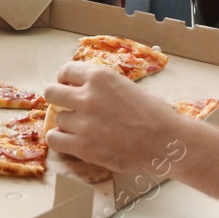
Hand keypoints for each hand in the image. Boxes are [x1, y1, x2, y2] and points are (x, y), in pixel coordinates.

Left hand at [44, 62, 187, 175]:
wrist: (167, 142)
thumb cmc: (154, 114)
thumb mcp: (126, 86)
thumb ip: (102, 87)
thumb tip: (82, 90)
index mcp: (100, 76)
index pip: (66, 71)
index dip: (65, 80)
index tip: (67, 87)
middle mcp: (87, 96)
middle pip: (51, 92)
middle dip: (58, 99)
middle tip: (67, 107)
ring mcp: (83, 122)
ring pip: (57, 119)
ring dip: (68, 124)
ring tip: (83, 129)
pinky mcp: (83, 146)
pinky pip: (54, 139)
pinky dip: (60, 140)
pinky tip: (71, 141)